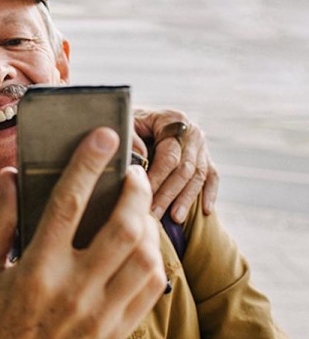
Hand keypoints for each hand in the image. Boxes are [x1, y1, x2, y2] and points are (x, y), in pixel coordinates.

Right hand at [0, 128, 165, 338]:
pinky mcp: (119, 328)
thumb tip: (13, 175)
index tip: (104, 135)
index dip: (87, 164)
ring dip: (148, 221)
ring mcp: (102, 313)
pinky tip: (141, 241)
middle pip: (122, 227)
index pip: (68, 205)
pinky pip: (153, 285)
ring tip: (136, 205)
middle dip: (134, 189)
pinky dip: (155, 255)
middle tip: (131, 171)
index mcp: (34, 271)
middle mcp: (73, 291)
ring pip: (146, 256)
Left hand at [133, 108, 218, 222]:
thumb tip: (140, 157)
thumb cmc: (129, 124)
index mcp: (173, 120)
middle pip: (185, 168)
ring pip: (198, 176)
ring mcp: (201, 145)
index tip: (143, 196)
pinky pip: (212, 176)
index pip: (169, 155)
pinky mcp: (205, 157)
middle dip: (169, 194)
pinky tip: (205, 211)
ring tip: (175, 219)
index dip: (157, 178)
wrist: (139, 119)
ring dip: (186, 199)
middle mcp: (191, 132)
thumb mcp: (125, 124)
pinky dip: (209, 193)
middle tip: (154, 215)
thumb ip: (130, 137)